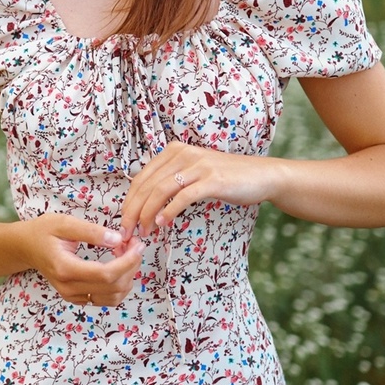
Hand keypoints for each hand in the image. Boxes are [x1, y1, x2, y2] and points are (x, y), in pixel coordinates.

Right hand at [17, 212, 145, 305]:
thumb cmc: (43, 231)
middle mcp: (69, 288)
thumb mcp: (64, 223)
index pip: (106, 274)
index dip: (128, 262)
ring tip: (126, 254)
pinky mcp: (76, 298)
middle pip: (113, 287)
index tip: (138, 245)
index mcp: (65, 268)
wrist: (26, 247)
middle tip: (134, 245)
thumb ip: (91, 231)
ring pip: (113, 298)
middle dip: (131, 267)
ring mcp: (72, 296)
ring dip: (127, 277)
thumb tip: (118, 239)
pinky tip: (118, 266)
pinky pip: (106, 299)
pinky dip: (119, 285)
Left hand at [121, 140, 277, 239]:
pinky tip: (162, 223)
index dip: (129, 202)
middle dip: (133, 211)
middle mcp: (182, 154)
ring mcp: (198, 165)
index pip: (141, 178)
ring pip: (160, 190)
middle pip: (147, 185)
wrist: (261, 176)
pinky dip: (169, 211)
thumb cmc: (225, 178)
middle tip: (127, 233)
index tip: (124, 223)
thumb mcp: (193, 173)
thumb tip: (144, 206)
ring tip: (143, 231)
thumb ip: (171, 182)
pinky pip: (183, 196)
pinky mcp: (212, 179)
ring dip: (147, 213)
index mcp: (173, 151)